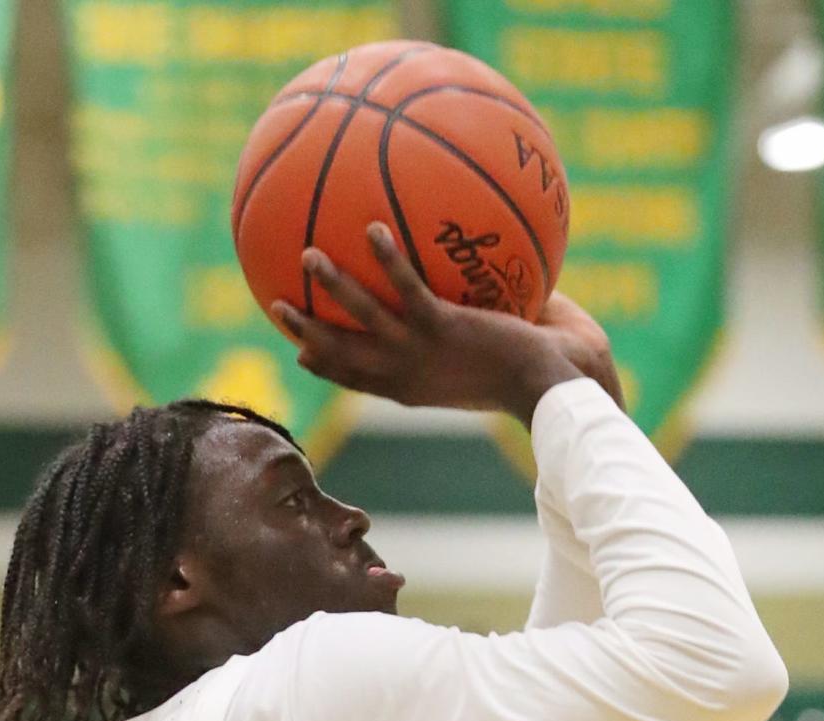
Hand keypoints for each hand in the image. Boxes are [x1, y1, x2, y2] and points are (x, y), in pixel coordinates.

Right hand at [272, 224, 622, 428]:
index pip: (358, 378)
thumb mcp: (486, 362)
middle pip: (342, 355)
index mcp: (411, 387)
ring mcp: (422, 353)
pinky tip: (374, 229)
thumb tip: (470, 300)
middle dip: (307, 331)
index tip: (300, 352)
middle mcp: (408, 375)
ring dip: (333, 289)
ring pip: (363, 321)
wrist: (549, 386)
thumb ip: (466, 336)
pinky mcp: (444, 330)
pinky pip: (407, 290)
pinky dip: (389, 261)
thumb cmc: (529, 376)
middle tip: (274, 306)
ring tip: (309, 256)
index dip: (326, 365)